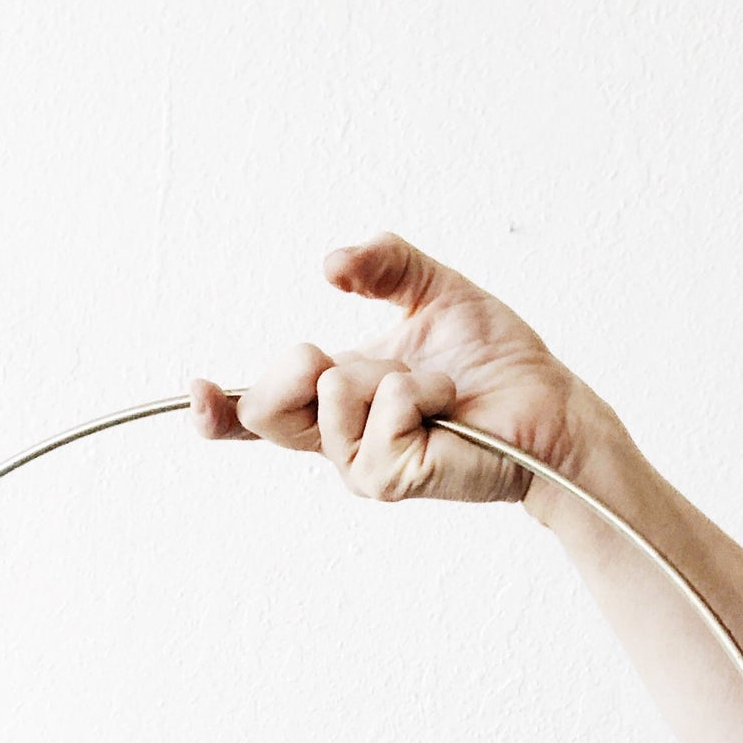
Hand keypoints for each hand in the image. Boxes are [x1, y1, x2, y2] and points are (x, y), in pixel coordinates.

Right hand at [190, 232, 618, 511]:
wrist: (548, 406)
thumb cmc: (493, 362)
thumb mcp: (431, 290)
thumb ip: (381, 264)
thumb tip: (329, 262)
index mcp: (333, 398)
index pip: (257, 414)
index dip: (217, 410)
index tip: (194, 390)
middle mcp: (337, 438)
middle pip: (265, 410)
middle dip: (297, 365)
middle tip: (343, 356)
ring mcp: (361, 466)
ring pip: (327, 401)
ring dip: (391, 375)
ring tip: (436, 388)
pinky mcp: (390, 480)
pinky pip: (378, 418)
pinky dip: (417, 395)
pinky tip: (445, 406)